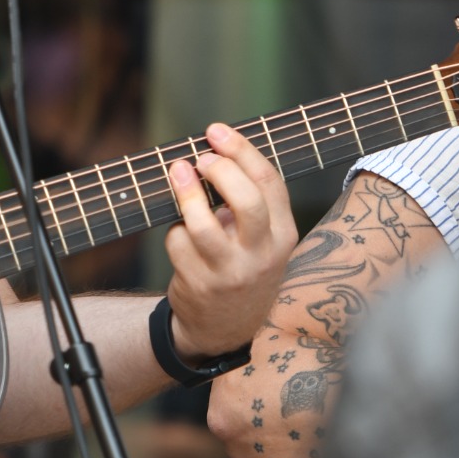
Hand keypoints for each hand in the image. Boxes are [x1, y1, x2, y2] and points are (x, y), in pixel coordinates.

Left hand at [160, 123, 295, 361]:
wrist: (227, 326)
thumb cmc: (242, 265)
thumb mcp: (261, 238)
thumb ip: (249, 200)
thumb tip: (213, 149)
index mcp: (284, 235)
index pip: (270, 183)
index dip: (241, 150)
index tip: (216, 131)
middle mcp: (262, 255)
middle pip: (246, 201)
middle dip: (220, 170)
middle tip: (200, 157)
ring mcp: (231, 272)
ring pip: (204, 225)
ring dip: (186, 193)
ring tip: (176, 172)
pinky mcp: (200, 284)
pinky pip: (179, 244)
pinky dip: (174, 230)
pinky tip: (180, 232)